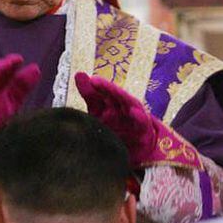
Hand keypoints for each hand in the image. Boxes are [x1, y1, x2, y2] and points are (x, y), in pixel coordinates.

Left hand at [75, 73, 201, 169]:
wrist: (135, 148)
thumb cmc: (114, 125)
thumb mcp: (98, 110)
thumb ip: (89, 93)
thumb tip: (78, 73)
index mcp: (112, 100)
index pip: (104, 91)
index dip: (99, 86)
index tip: (91, 80)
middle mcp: (123, 105)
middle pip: (116, 95)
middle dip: (107, 88)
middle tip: (96, 82)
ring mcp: (134, 116)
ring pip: (129, 104)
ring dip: (122, 97)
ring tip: (115, 91)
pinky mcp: (143, 129)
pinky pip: (142, 123)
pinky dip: (139, 117)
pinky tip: (135, 112)